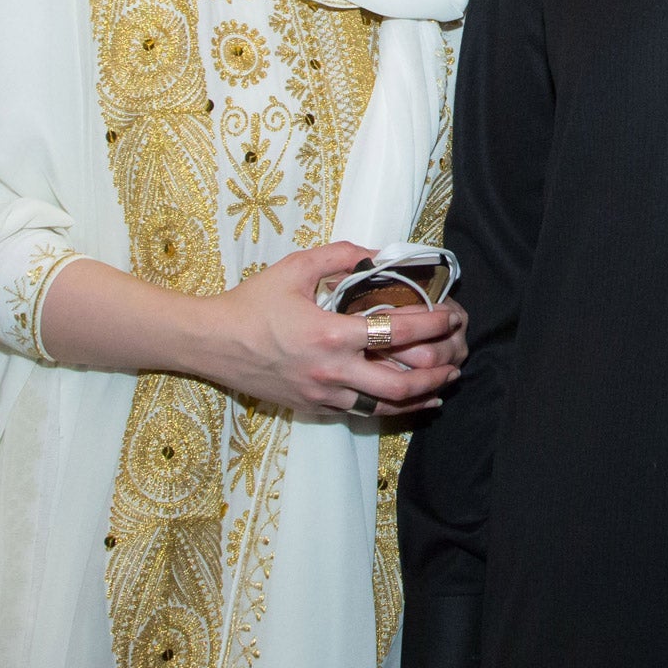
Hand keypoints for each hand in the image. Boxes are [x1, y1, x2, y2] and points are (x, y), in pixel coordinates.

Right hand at [194, 243, 466, 416]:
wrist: (212, 343)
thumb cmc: (252, 304)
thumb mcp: (294, 268)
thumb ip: (340, 255)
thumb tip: (376, 252)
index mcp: (331, 334)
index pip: (396, 331)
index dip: (431, 324)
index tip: (450, 317)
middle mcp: (331, 371)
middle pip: (399, 384)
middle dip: (434, 374)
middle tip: (455, 361)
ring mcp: (322, 395)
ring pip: (382, 408)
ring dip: (417, 399)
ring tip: (441, 388)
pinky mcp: (312, 408)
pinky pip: (358, 414)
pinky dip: (387, 410)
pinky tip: (403, 403)